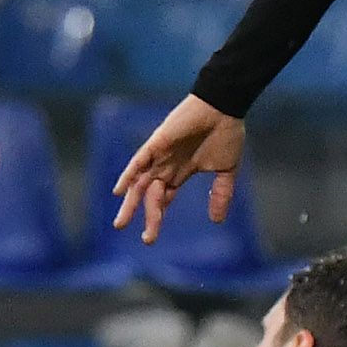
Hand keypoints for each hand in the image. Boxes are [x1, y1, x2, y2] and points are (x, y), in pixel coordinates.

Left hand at [110, 93, 245, 239]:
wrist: (224, 107)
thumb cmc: (226, 133)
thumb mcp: (226, 170)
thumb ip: (221, 193)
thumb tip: (217, 220)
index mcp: (180, 173)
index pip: (163, 199)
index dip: (157, 217)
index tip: (149, 238)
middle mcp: (167, 166)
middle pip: (151, 196)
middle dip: (147, 217)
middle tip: (145, 240)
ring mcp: (160, 155)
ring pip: (140, 182)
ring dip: (131, 202)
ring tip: (121, 222)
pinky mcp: (158, 143)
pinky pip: (139, 160)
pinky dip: (129, 174)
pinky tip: (120, 190)